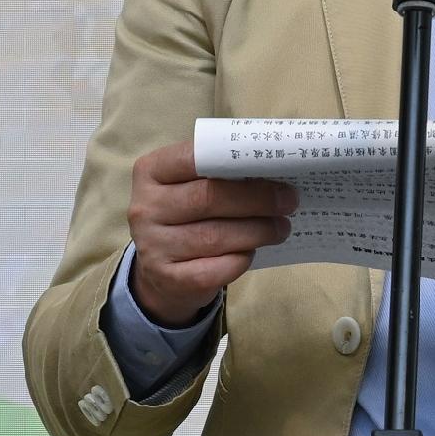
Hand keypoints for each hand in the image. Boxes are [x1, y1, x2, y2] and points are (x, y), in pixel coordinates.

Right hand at [127, 140, 294, 325]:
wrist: (160, 272)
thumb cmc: (187, 216)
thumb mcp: (191, 186)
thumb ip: (220, 173)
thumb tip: (275, 170)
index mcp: (152, 171)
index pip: (195, 157)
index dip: (239, 162)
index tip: (277, 169)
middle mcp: (145, 207)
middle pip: (208, 198)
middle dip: (257, 199)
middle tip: (289, 202)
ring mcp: (152, 245)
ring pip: (214, 236)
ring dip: (257, 231)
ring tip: (281, 228)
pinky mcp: (167, 278)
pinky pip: (214, 269)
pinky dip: (240, 260)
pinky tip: (252, 252)